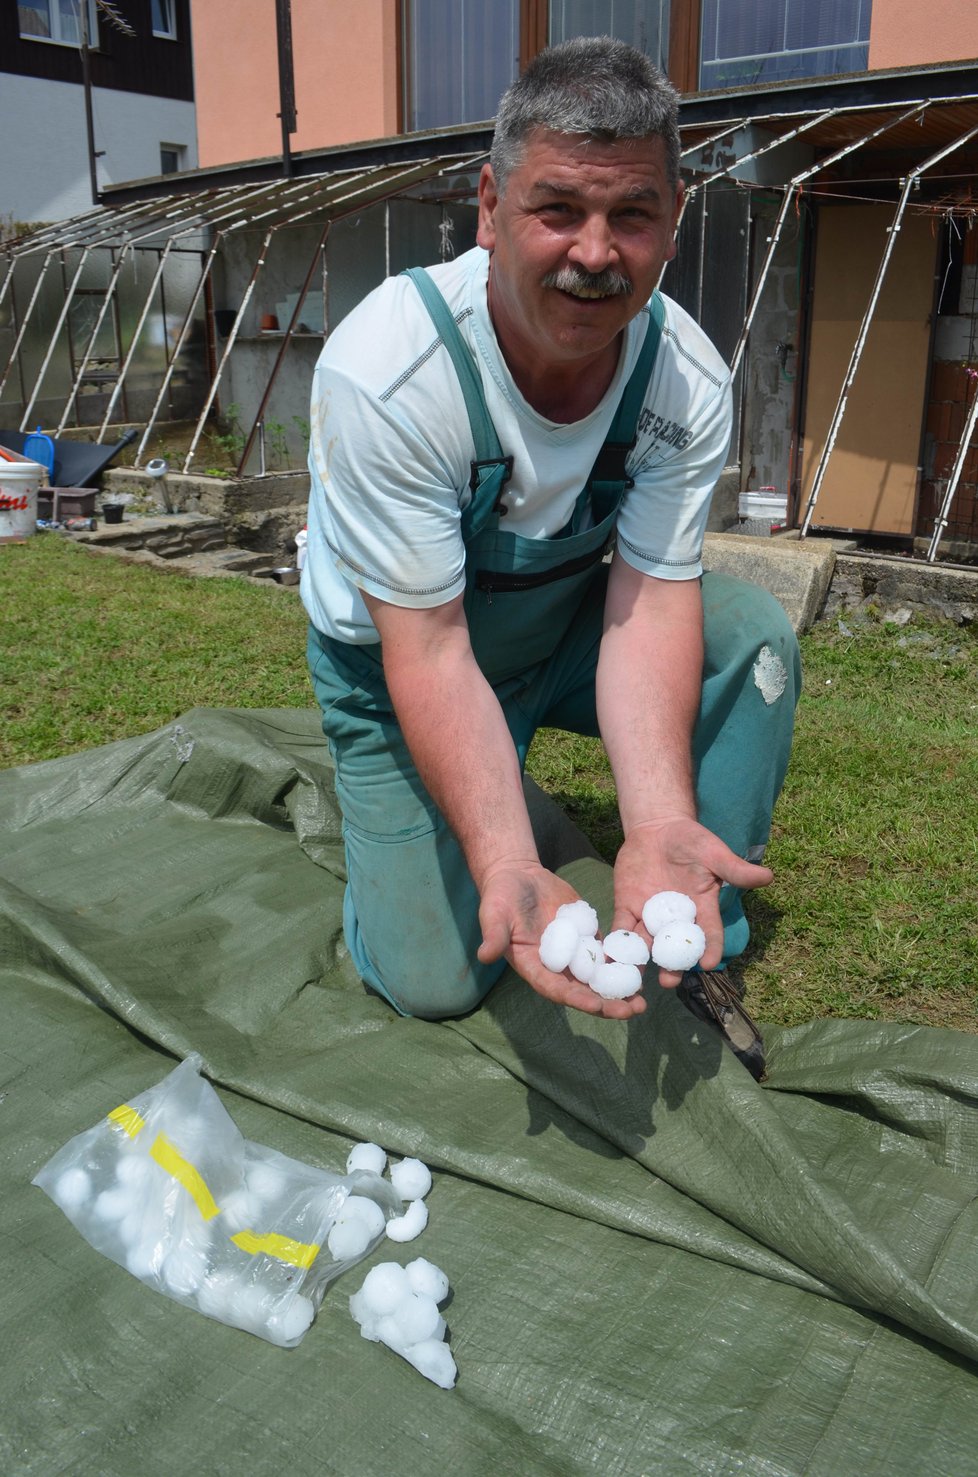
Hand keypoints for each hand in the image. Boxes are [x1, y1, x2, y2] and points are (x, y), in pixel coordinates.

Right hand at [477, 862, 646, 1019]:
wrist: (517, 876)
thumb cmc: (501, 896)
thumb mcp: (494, 913)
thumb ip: (493, 935)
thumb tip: (485, 955)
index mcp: (533, 967)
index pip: (557, 989)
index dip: (577, 998)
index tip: (598, 1005)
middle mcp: (555, 967)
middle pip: (583, 991)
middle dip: (607, 1003)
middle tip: (633, 1010)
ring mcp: (572, 953)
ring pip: (598, 978)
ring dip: (619, 990)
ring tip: (642, 1001)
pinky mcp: (585, 937)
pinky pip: (605, 955)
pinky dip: (621, 964)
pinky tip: (641, 971)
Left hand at [612, 816, 773, 987]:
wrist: (657, 828)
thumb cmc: (691, 840)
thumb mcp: (714, 853)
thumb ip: (735, 869)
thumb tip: (768, 876)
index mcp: (700, 909)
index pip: (708, 934)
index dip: (711, 949)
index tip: (711, 965)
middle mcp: (675, 919)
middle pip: (674, 947)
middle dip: (672, 966)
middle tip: (670, 981)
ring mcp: (650, 915)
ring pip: (647, 944)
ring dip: (642, 961)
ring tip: (637, 979)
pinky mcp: (627, 907)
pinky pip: (621, 928)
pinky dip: (616, 942)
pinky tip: (612, 956)